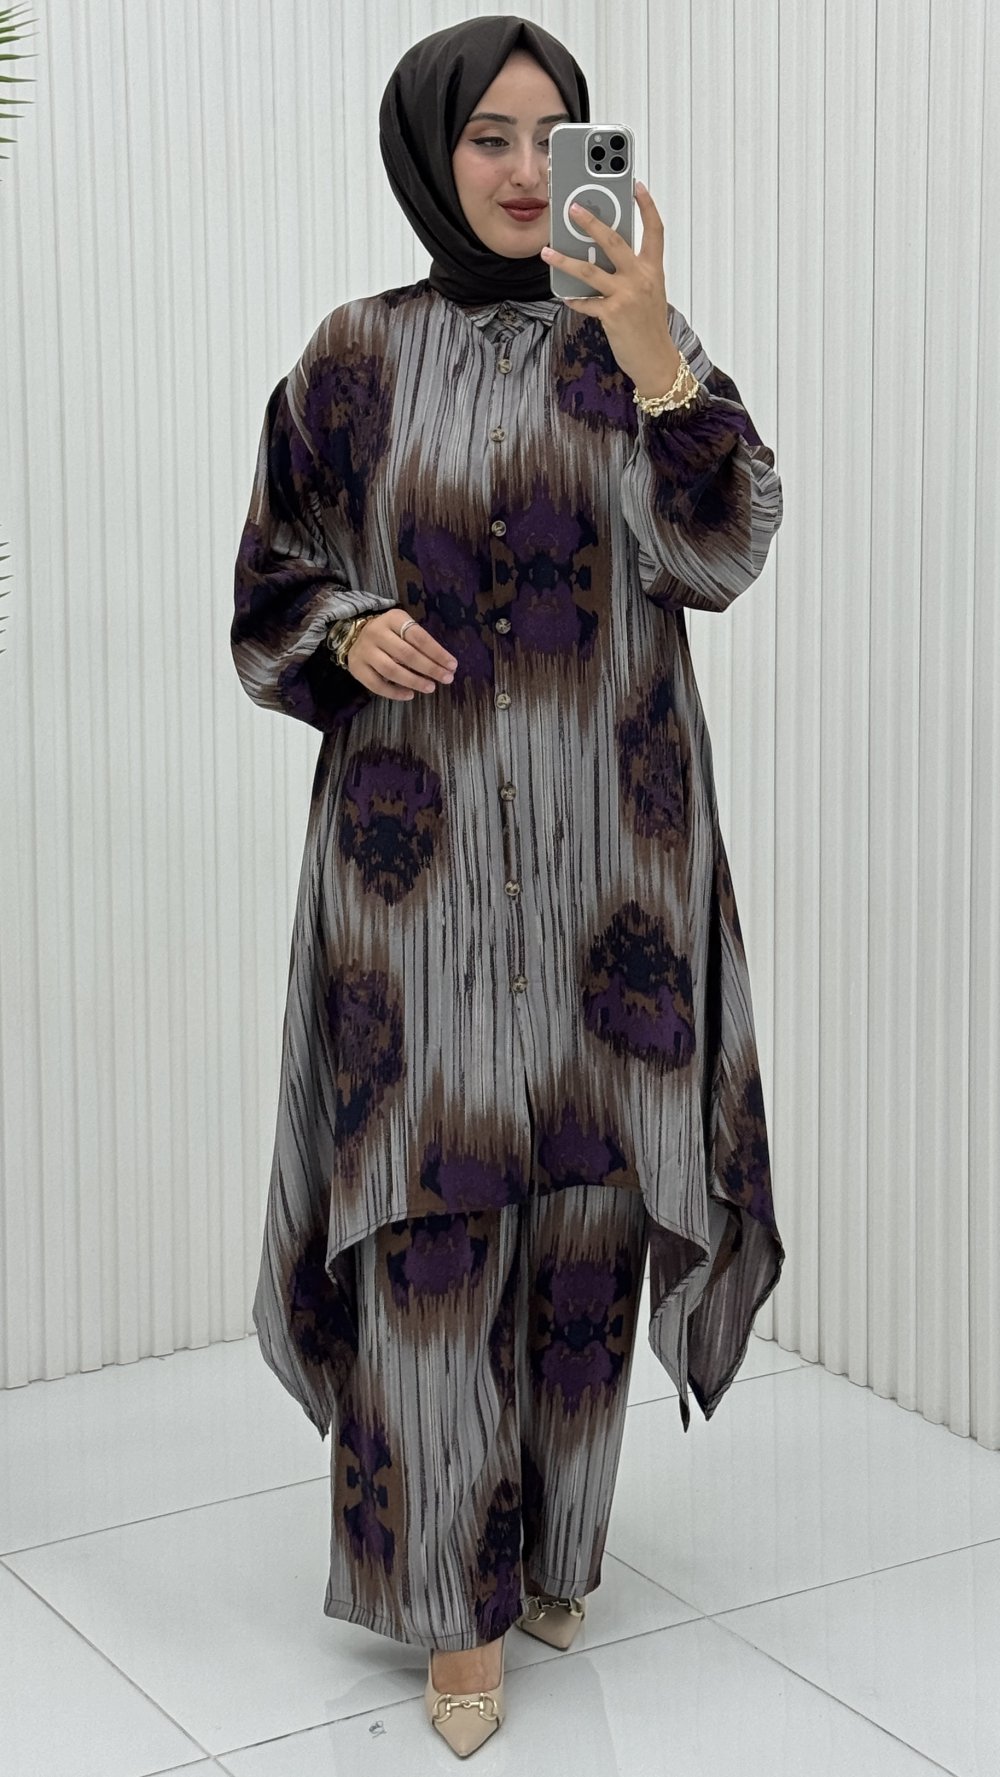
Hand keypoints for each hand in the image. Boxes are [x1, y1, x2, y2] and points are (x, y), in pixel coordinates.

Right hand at [345, 610, 457, 701]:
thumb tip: (445, 665)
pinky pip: (377, 684)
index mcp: (393, 619)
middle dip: (430, 668)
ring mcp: (365, 651)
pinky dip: (394, 692)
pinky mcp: (357, 668)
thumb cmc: (389, 634)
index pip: (418, 637)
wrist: (354, 635)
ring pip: (391, 670)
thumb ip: (421, 643)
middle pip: (406, 654)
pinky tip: (409, 695)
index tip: (452, 665)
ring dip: (414, 681)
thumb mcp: (404, 628)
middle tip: (446, 679)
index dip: (437, 652)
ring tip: (430, 687)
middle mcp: (376, 633)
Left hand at [540, 182, 679, 391]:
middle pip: (614, 241)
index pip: (654, 230)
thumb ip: (632, 271)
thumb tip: (604, 255)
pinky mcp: (612, 314)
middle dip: (591, 222)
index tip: (636, 186)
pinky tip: (564, 295)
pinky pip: (586, 302)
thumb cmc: (649, 326)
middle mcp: (641, 278)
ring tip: (548, 251)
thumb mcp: (648, 292)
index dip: (646, 206)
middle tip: (572, 208)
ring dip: (565, 259)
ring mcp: (627, 295)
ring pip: (590, 270)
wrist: (656, 360)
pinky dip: (574, 299)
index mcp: (653, 269)